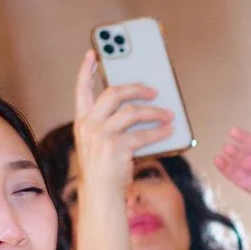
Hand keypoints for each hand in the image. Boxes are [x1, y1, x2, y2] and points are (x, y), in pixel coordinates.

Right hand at [73, 49, 175, 199]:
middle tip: (153, 91)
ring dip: (155, 112)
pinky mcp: (115, 148)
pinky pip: (143, 133)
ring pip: (132, 112)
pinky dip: (160, 131)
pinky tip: (169, 130)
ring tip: (168, 115)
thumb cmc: (105, 169)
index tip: (93, 53)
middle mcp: (88, 126)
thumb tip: (142, 107)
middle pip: (113, 93)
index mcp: (82, 122)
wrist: (100, 196)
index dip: (86, 70)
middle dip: (136, 87)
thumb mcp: (100, 143)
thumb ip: (112, 123)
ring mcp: (100, 136)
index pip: (81, 90)